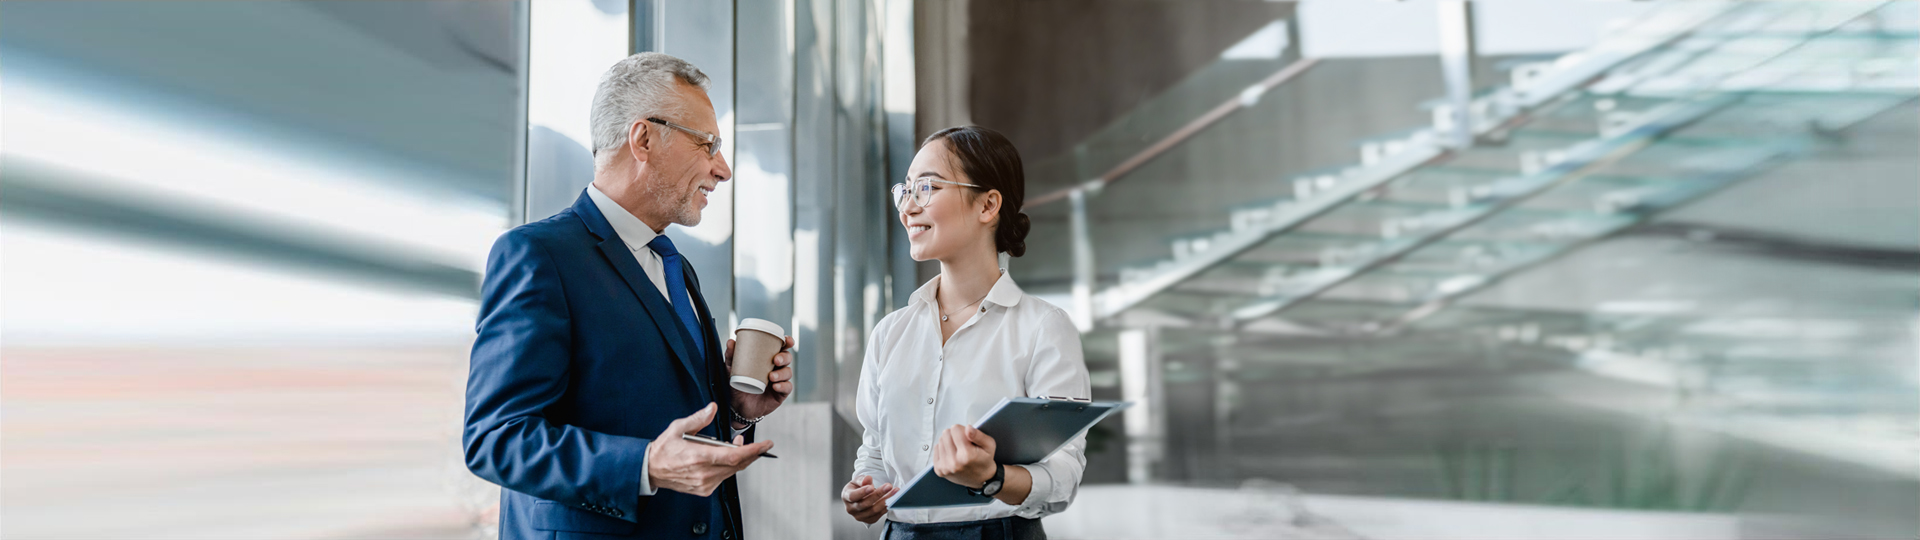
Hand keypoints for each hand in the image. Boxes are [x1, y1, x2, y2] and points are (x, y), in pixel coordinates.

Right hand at [645, 403, 773, 496]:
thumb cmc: (664, 449)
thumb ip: (698, 419)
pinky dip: (729, 468)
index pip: (734, 456)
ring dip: (740, 459)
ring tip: (737, 446)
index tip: (766, 444)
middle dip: (751, 453)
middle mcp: (703, 473)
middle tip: (757, 444)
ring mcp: (704, 483)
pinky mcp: (704, 490)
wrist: (650, 470)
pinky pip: (724, 478)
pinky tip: (725, 458)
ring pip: (732, 472)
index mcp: (698, 457)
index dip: (753, 451)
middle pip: (738, 465)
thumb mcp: (677, 428)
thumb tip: (712, 408)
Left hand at [726, 335, 795, 425]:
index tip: (787, 340)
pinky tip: (775, 386)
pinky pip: (787, 388)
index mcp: (766, 359)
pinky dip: (783, 386)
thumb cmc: (736, 385)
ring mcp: (779, 381)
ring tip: (771, 376)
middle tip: (776, 360)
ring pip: (788, 372)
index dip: (787, 342)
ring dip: (782, 373)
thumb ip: (731, 356)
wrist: (737, 406)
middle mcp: (775, 368)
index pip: (780, 347)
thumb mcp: (732, 369)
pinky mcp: (780, 394)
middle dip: (784, 357)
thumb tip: (731, 342)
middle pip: (787, 358)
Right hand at [841, 475, 897, 523]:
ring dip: (885, 500)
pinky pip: (879, 514)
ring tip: (895, 492)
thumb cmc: (858, 487)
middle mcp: (851, 509)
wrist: (860, 497)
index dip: (862, 492)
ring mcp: (860, 516)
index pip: (853, 496)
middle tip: (888, 486)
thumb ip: (862, 480)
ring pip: (874, 510)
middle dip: (878, 494)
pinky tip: (893, 499)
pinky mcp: (869, 520)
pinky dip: (886, 507)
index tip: (871, 487)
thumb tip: (867, 479)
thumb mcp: (857, 481)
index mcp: (846, 497)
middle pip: (865, 504)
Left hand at [930, 425, 997, 488]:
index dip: (962, 430)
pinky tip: (952, 455)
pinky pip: (936, 449)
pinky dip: (944, 450)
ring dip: (949, 442)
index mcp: (966, 455)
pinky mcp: (939, 470)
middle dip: (954, 435)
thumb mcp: (989, 445)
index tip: (968, 438)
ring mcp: (945, 467)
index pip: (955, 428)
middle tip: (963, 444)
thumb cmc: (985, 461)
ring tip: (958, 450)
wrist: (982, 480)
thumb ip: (979, 435)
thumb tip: (968, 427)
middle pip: (946, 433)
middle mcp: (954, 462)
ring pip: (940, 440)